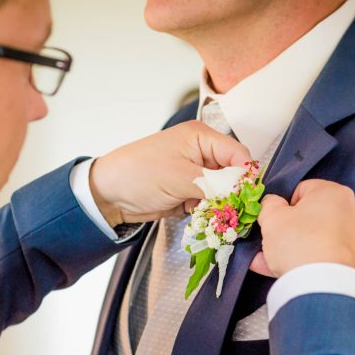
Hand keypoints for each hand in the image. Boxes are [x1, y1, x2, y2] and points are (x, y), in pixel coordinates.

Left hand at [89, 121, 251, 225]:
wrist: (108, 194)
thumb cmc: (139, 174)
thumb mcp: (181, 177)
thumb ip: (215, 183)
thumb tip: (242, 191)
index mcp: (201, 137)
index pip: (238, 154)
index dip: (245, 175)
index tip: (246, 197)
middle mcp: (202, 153)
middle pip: (233, 175)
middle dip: (233, 194)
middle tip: (230, 212)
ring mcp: (196, 174)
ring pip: (223, 192)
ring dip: (220, 206)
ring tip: (209, 214)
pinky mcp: (189, 192)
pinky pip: (209, 204)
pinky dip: (207, 212)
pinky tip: (197, 216)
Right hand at [252, 180, 354, 276]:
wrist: (326, 287)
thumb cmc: (299, 243)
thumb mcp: (271, 218)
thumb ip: (269, 205)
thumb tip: (273, 204)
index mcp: (334, 192)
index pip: (303, 190)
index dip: (285, 206)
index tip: (276, 223)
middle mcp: (353, 211)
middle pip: (313, 217)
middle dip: (290, 232)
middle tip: (272, 246)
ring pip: (320, 240)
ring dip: (298, 249)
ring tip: (273, 265)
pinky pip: (330, 257)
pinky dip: (313, 263)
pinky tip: (293, 275)